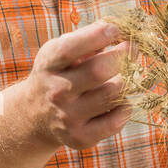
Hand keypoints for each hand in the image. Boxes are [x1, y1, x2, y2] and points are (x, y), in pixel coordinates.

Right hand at [17, 20, 132, 151]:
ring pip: (114, 94)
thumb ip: (89, 38)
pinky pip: (117, 120)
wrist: (35, 115)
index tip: (116, 29)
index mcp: (49, 65)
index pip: (71, 49)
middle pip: (99, 71)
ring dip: (126, 81)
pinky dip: (125, 108)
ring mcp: (67, 117)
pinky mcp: (80, 137)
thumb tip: (125, 29)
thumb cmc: (59, 73)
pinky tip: (118, 102)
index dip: (98, 35)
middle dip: (124, 56)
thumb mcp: (61, 51)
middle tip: (132, 48)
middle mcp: (56, 92)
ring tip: (123, 76)